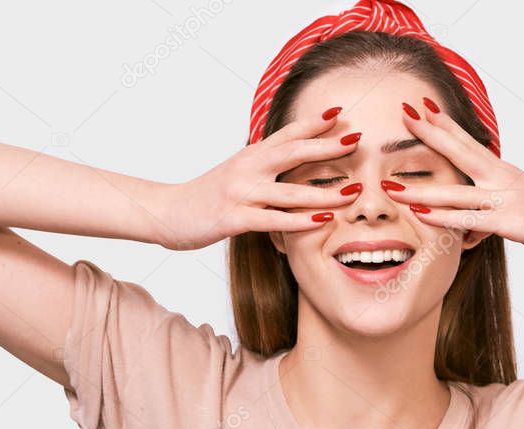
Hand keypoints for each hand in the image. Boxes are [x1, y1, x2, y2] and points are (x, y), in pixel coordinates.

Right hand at [150, 107, 363, 249]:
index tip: (340, 112)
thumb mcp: (236, 173)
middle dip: (327, 146)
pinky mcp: (234, 219)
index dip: (312, 122)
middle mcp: (247, 169)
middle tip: (358, 140)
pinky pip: (273, 220)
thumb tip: (290, 158)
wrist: (165, 212)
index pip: (286, 134)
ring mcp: (241, 194)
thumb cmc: (205, 195)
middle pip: (293, 153)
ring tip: (354, 192)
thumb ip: (263, 165)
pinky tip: (323, 221)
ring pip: (290, 192)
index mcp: (250, 156)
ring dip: (324, 193)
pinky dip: (301, 222)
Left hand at [380, 98, 523, 266]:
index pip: (468, 142)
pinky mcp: (511, 223)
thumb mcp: (520, 206)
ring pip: (456, 192)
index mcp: (504, 172)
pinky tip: (421, 216)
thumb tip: (472, 223)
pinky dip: (443, 218)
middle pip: (460, 152)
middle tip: (404, 114)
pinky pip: (470, 220)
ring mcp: (506, 199)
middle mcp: (503, 179)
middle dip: (430, 133)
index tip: (421, 107)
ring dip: (421, 189)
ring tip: (390, 185)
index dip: (444, 125)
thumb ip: (492, 209)